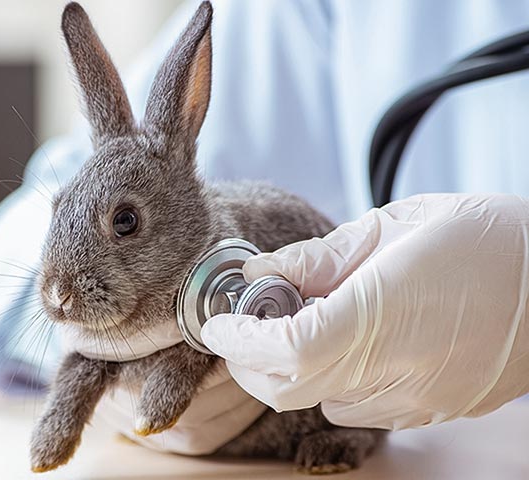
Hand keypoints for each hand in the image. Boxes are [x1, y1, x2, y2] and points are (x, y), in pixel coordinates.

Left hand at [201, 194, 528, 429]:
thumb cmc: (481, 240)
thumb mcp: (394, 227)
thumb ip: (317, 256)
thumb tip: (258, 272)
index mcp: (382, 315)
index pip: (287, 350)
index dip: (241, 340)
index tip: (219, 322)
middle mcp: (395, 369)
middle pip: (288, 390)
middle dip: (249, 361)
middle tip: (244, 325)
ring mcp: (415, 398)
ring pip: (318, 399)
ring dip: (292, 368)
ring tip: (307, 322)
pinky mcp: (430, 410)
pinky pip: (356, 404)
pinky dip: (332, 377)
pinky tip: (351, 341)